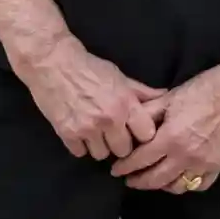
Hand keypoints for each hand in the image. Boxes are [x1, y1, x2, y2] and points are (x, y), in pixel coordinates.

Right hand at [16, 36, 165, 159]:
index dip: (142, 134)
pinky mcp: (67, 134)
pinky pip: (80, 153)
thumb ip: (141, 92)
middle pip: (124, 150)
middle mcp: (109, 119)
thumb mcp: (120, 76)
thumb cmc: (90, 67)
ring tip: (96, 132)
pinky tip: (80, 132)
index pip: (146, 135)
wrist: (54, 63)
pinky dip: (81, 145)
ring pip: (101, 155)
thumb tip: (164, 96)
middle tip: (114, 133)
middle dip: (120, 143)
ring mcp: (87, 129)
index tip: (136, 131)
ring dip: (100, 146)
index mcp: (125, 103)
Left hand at [110, 55, 219, 191]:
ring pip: (176, 186)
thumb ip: (149, 112)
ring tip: (152, 179)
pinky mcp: (217, 166)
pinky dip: (186, 184)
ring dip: (160, 185)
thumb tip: (129, 124)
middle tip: (128, 179)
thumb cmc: (203, 90)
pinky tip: (178, 178)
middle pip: (155, 179)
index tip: (116, 169)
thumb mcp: (170, 97)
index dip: (125, 166)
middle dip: (138, 181)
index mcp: (171, 138)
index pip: (141, 160)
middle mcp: (185, 156)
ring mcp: (203, 164)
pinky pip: (198, 185)